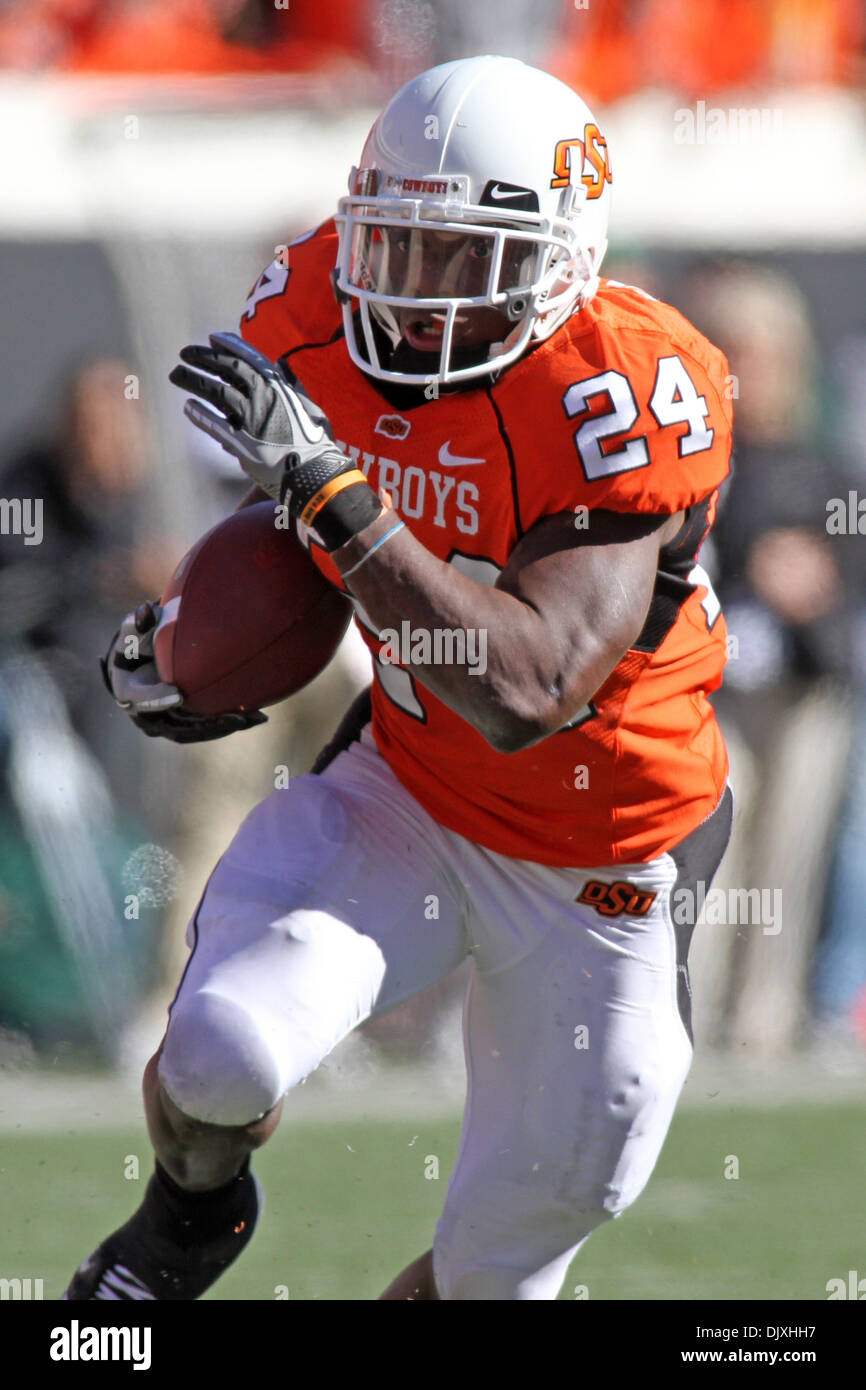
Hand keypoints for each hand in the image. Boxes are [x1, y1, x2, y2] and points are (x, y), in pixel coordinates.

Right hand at [101, 601, 267, 742]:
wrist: (141, 661)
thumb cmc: (136, 643)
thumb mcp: (133, 631)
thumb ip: (137, 623)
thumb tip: (147, 611)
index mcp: (129, 692)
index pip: (142, 699)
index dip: (158, 699)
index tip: (179, 694)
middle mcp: (148, 715)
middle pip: (178, 726)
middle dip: (207, 725)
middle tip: (235, 718)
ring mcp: (167, 721)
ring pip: (196, 731)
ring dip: (225, 726)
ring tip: (255, 718)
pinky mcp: (185, 722)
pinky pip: (206, 726)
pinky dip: (229, 720)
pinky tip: (257, 715)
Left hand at [169, 332, 353, 509]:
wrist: (316, 476)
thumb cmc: (316, 444)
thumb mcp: (311, 408)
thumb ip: (293, 385)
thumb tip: (281, 364)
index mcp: (280, 388)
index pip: (249, 358)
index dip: (229, 345)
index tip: (212, 338)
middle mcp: (264, 398)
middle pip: (227, 369)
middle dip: (204, 357)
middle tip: (185, 352)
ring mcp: (251, 420)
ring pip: (216, 392)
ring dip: (193, 380)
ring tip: (176, 374)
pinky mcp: (242, 444)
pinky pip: (215, 425)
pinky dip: (200, 415)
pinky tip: (187, 406)